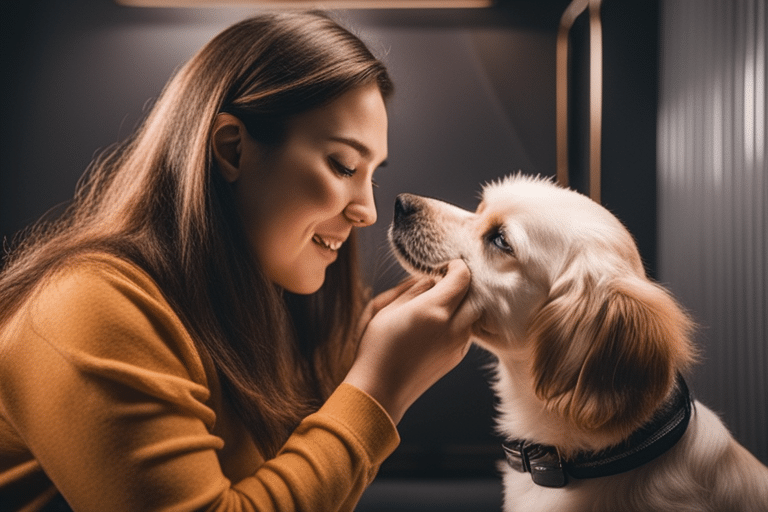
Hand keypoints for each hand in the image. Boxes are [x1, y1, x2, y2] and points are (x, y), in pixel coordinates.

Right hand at [343, 260, 478, 423]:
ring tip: (440, 303)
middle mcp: (452, 327)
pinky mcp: (457, 357)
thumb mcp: (385, 308)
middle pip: (475, 295)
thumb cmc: (376, 347)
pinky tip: (438, 323)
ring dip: (462, 303)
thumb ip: (412, 289)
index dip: (456, 266)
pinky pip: (467, 331)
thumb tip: (431, 279)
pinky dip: (460, 321)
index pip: (463, 277)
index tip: (444, 265)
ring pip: (474, 314)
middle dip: (463, 284)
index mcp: (434, 310)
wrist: (380, 390)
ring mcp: (457, 345)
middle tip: (445, 281)